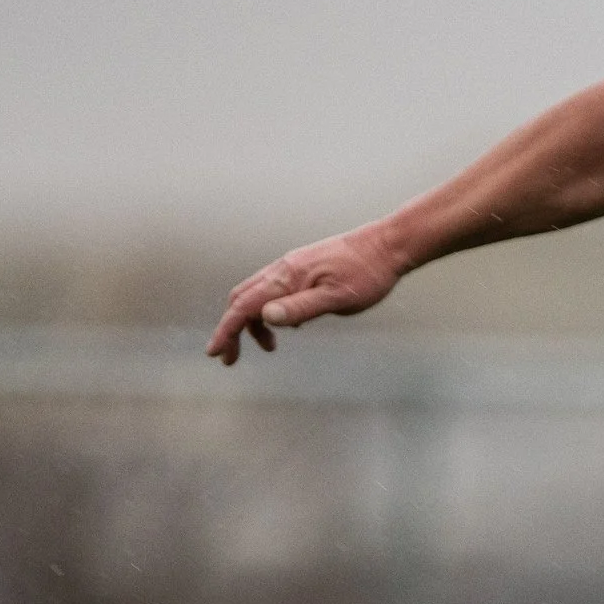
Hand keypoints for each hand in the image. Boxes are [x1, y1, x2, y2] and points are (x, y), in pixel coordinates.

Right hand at [207, 226, 405, 363]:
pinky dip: (270, 310)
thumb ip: (301, 308)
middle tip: (232, 357)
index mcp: (287, 278)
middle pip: (241, 300)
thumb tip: (265, 317)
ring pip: (257, 294)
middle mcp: (283, 269)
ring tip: (270, 346)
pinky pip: (274, 289)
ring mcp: (292, 266)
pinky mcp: (303, 267)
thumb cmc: (367, 273)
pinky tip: (290, 325)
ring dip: (253, 322)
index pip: (244, 307)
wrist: (388, 245)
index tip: (215, 353)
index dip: (226, 331)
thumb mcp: (338, 297)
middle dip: (232, 329)